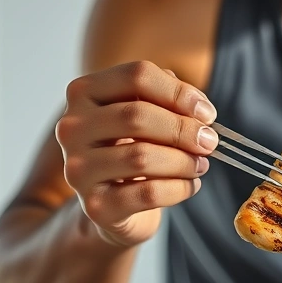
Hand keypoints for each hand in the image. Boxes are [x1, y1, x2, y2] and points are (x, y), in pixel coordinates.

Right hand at [55, 61, 217, 246]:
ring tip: (201, 165)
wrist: (112, 204)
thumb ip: (168, 99)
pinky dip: (179, 188)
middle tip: (210, 142)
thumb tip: (198, 110)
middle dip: (184, 130)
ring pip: (141, 157)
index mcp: (84, 93)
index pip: (137, 76)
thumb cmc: (133, 148)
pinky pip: (148, 193)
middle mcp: (71, 128)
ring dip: (184, 161)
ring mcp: (78, 169)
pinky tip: (190, 185)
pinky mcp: (95, 206)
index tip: (207, 113)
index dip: (180, 93)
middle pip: (137, 116)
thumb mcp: (147, 115)